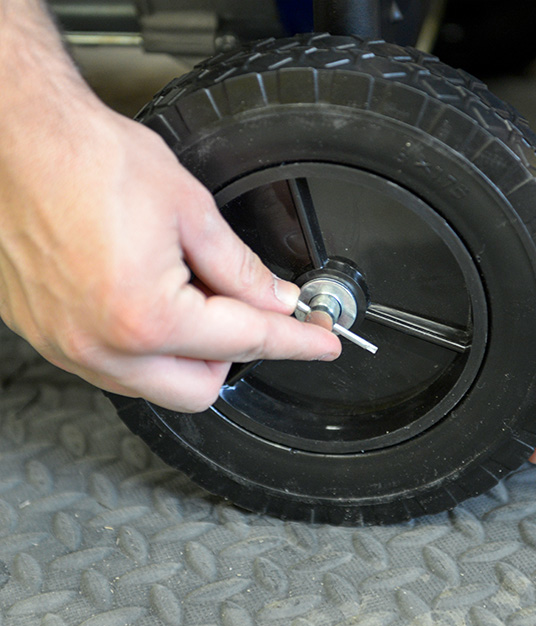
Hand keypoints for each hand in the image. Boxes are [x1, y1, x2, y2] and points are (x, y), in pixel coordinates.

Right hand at [0, 5, 339, 411]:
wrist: (16, 140)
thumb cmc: (85, 159)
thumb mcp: (189, 209)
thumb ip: (241, 269)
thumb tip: (274, 299)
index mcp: (145, 316)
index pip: (246, 341)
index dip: (295, 342)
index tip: (319, 344)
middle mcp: (101, 347)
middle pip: (202, 389)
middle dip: (236, 355)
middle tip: (246, 313)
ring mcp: (71, 349)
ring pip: (159, 386)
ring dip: (192, 353)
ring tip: (191, 296)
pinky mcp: (52, 340)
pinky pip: (119, 368)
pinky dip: (151, 347)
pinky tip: (154, 302)